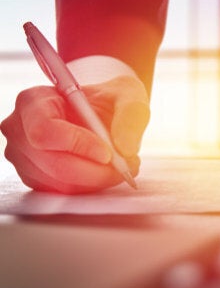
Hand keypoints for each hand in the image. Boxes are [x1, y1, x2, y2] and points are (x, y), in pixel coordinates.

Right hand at [1, 76, 149, 193]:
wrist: (103, 112)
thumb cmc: (109, 99)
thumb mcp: (128, 94)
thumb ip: (130, 114)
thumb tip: (126, 148)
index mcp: (33, 101)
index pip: (45, 130)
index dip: (77, 144)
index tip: (108, 153)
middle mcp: (20, 130)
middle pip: (54, 164)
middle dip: (96, 171)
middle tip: (126, 167)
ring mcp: (24, 157)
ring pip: (61, 184)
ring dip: (97, 180)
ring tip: (122, 167)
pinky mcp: (36, 178)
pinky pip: (63, 193)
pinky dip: (90, 187)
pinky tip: (106, 172)